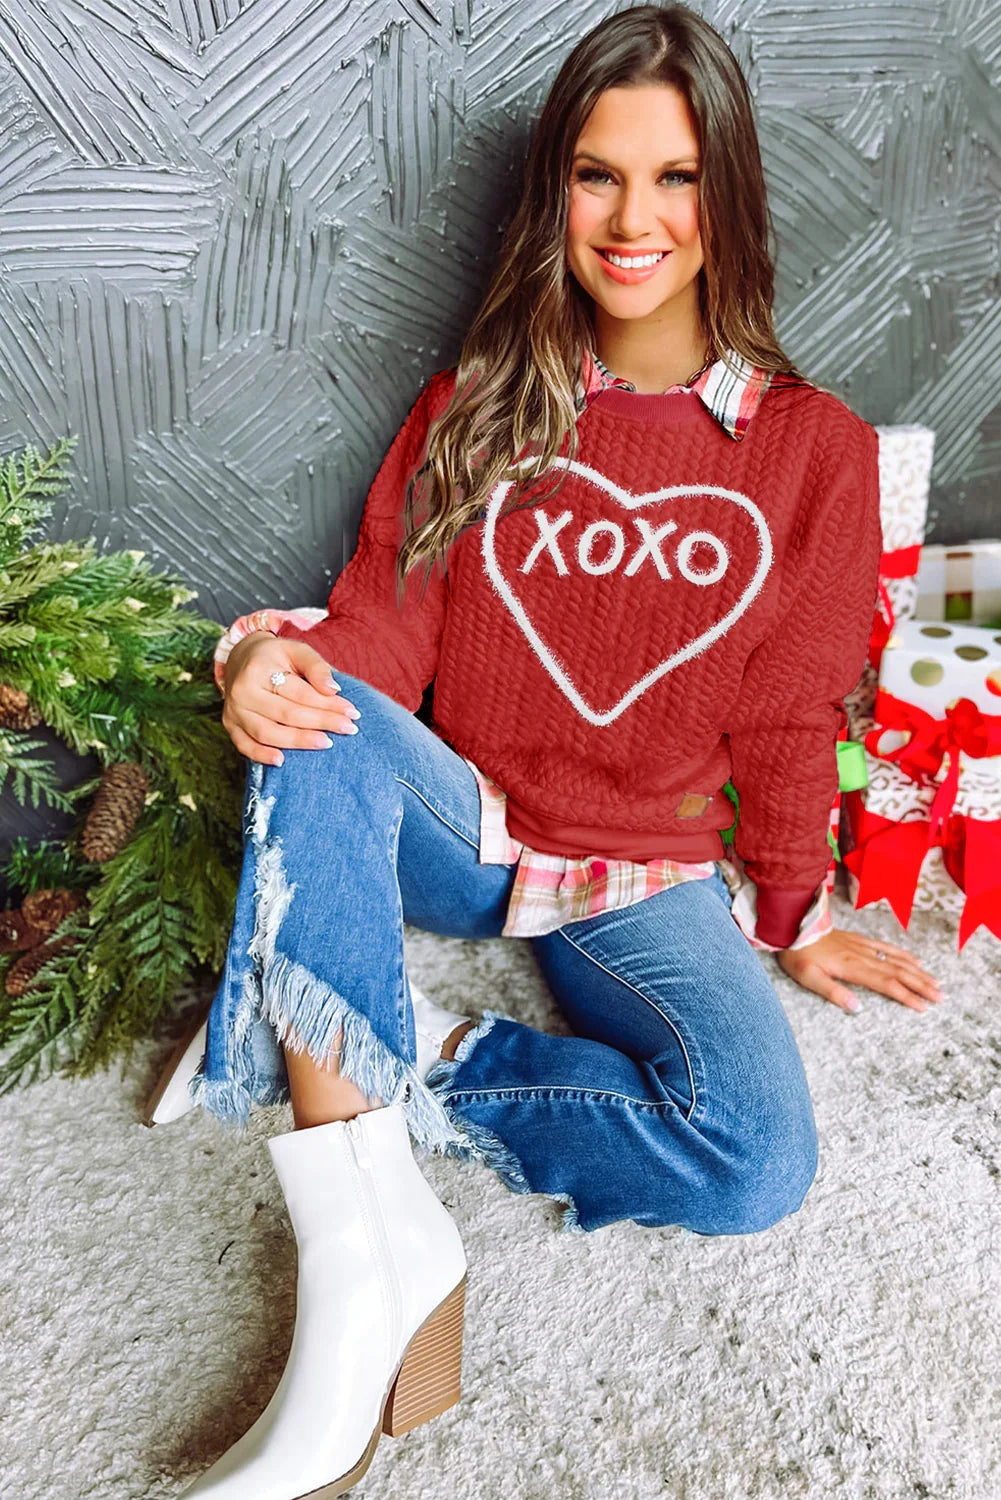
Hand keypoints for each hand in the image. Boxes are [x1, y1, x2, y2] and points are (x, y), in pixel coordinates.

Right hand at [221, 632, 360, 764]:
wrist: (242, 659)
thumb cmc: (277, 657)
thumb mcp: (297, 650)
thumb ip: (316, 667)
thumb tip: (334, 689)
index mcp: (259, 668)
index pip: (299, 692)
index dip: (328, 704)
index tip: (352, 712)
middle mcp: (242, 690)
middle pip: (286, 713)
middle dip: (321, 723)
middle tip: (348, 729)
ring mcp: (233, 710)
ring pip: (267, 732)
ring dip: (298, 741)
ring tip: (326, 743)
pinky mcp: (230, 725)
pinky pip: (244, 745)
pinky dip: (261, 755)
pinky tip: (282, 761)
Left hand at [775, 929, 943, 1013]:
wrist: (792, 925)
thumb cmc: (798, 955)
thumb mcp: (809, 978)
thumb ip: (833, 993)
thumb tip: (857, 1007)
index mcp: (852, 968)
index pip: (887, 985)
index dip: (907, 997)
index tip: (924, 1008)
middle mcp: (862, 957)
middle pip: (898, 973)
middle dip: (921, 986)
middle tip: (941, 997)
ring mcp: (862, 947)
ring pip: (897, 960)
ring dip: (918, 972)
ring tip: (936, 983)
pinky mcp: (858, 940)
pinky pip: (886, 947)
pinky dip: (903, 954)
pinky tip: (915, 961)